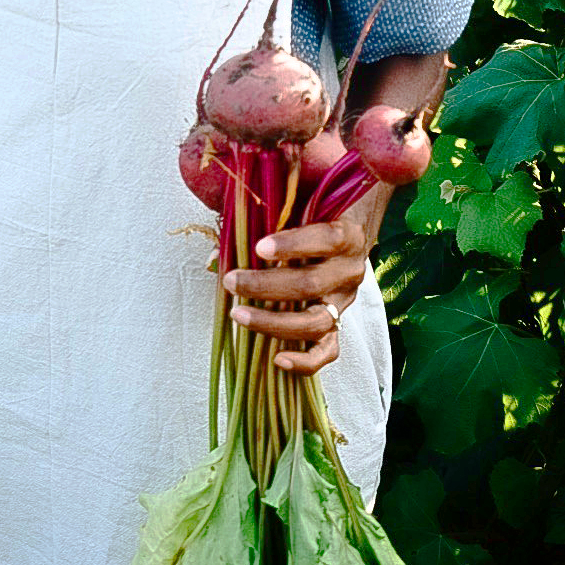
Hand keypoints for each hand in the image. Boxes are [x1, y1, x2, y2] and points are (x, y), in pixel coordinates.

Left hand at [221, 219, 366, 374]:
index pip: (326, 239)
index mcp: (347, 234)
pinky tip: (277, 359)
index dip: (293, 245)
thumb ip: (260, 214)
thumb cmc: (311, 210)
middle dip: (266, 285)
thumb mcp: (293, 202)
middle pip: (312, 284)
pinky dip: (305, 361)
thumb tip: (215, 256)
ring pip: (316, 321)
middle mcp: (349, 270)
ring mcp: (344, 301)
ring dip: (273, 322)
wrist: (343, 227)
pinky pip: (326, 351)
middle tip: (232, 281)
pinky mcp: (337, 324)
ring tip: (238, 315)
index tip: (259, 248)